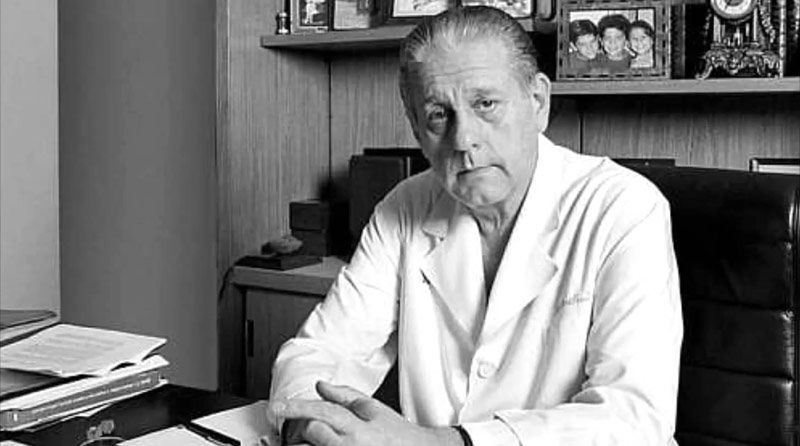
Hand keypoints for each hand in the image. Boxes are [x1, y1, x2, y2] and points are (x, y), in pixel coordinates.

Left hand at [271, 381, 462, 445]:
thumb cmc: (397, 434)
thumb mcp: (374, 409)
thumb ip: (344, 396)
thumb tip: (321, 386)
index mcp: (358, 424)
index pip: (321, 411)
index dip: (297, 407)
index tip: (279, 407)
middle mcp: (352, 443)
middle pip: (314, 432)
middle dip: (308, 428)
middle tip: (313, 428)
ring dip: (312, 443)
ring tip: (328, 438)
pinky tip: (332, 444)